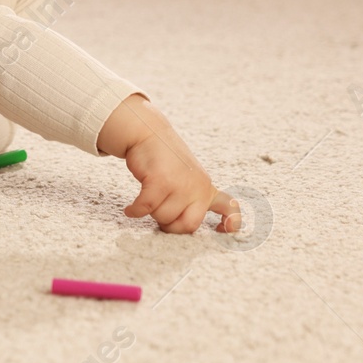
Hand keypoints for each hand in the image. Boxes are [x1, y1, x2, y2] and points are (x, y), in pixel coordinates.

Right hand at [102, 96, 239, 233]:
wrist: (149, 133)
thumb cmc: (164, 160)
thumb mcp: (187, 178)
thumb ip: (191, 199)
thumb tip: (183, 226)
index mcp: (206, 188)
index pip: (230, 209)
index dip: (232, 223)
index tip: (220, 229)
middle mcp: (198, 188)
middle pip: (188, 226)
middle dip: (170, 226)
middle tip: (159, 214)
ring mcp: (181, 185)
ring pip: (164, 218)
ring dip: (150, 213)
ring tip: (145, 200)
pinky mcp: (161, 181)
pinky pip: (146, 208)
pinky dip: (135, 211)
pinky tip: (130, 210)